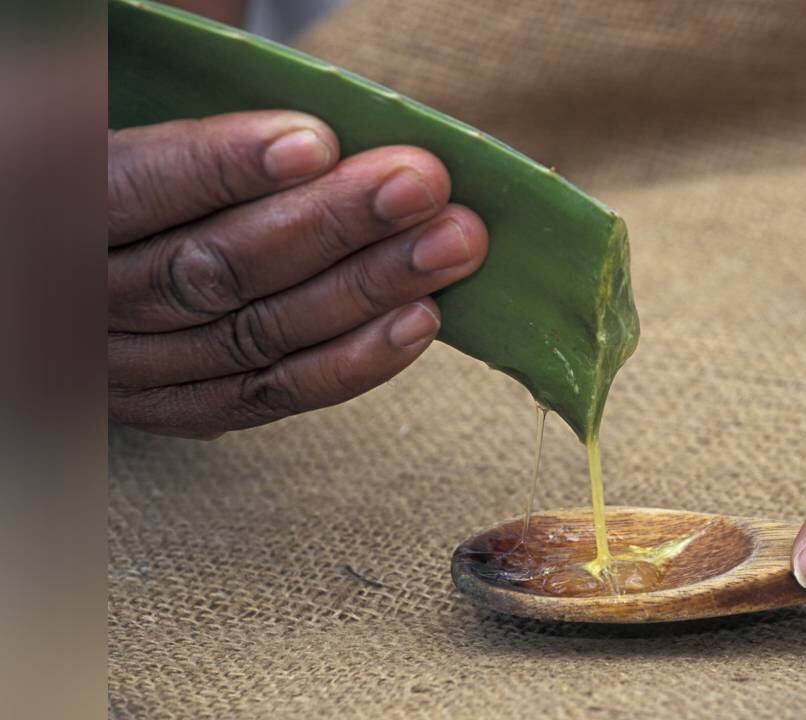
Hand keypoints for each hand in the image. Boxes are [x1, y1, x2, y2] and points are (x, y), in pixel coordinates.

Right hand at [109, 111, 487, 437]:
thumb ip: (191, 145)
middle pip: (213, 268)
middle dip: (330, 225)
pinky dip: (352, 362)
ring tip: (450, 245)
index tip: (316, 142)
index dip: (225, 168)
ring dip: (366, 289)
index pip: (136, 188)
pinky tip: (420, 321)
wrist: (84, 266)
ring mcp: (129, 367)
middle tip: (422, 187)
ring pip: (254, 334)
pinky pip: (270, 396)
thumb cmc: (130, 180)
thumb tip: (318, 144)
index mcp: (56, 208)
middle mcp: (81, 299)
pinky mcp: (182, 409)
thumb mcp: (117, 132)